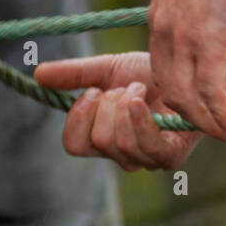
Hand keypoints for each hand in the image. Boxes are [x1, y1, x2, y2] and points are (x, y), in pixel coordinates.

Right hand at [35, 50, 201, 170]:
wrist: (187, 67)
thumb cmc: (148, 72)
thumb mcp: (105, 70)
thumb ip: (74, 75)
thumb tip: (38, 74)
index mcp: (102, 137)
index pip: (74, 144)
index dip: (79, 116)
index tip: (94, 90)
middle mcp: (121, 154)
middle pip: (97, 140)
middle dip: (109, 104)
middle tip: (127, 87)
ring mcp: (146, 158)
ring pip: (119, 142)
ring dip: (128, 105)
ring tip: (142, 90)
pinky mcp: (170, 155)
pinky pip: (146, 146)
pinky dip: (138, 120)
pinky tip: (140, 99)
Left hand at [148, 0, 225, 141]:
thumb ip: (209, 18)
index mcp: (160, 18)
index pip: (161, 70)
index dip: (176, 96)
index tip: (193, 110)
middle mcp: (163, 30)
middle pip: (168, 90)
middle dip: (187, 117)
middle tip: (211, 130)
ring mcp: (182, 35)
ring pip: (186, 97)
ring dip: (206, 123)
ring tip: (225, 135)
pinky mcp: (207, 36)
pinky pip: (210, 90)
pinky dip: (220, 116)